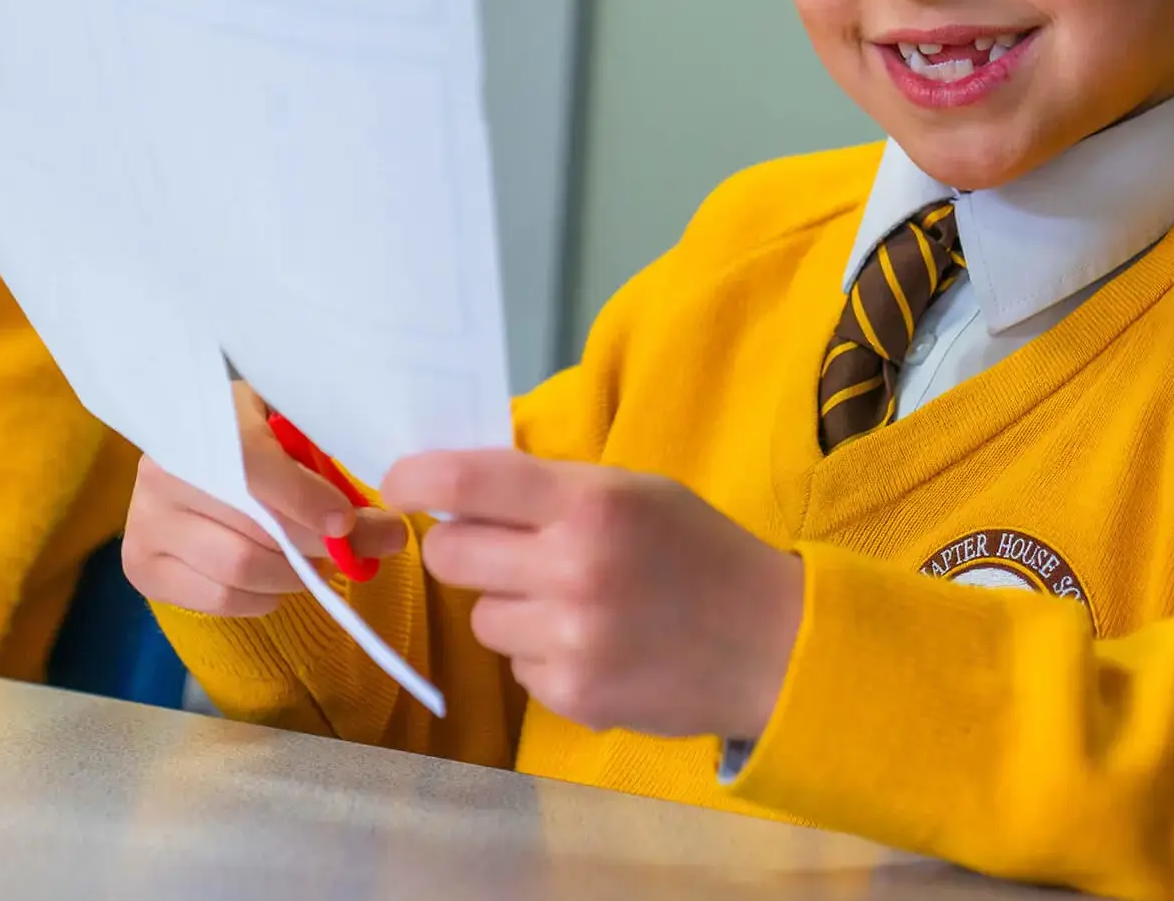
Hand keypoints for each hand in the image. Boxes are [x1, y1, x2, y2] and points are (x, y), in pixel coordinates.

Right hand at [121, 380, 409, 615]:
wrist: (192, 456)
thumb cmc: (253, 437)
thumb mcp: (288, 431)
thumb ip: (330, 468)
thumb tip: (388, 531)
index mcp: (199, 424)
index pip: (253, 468)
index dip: (305, 499)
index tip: (347, 522)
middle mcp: (161, 474)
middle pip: (254, 530)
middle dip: (316, 546)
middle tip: (355, 551)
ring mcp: (145, 524)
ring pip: (240, 571)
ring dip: (293, 575)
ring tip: (313, 561)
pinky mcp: (143, 567)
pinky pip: (220, 600)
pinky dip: (262, 597)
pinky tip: (274, 579)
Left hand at [382, 449, 802, 740]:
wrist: (774, 645)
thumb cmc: (701, 554)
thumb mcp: (636, 493)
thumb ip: (552, 490)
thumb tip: (459, 491)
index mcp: (590, 504)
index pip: (466, 483)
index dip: (415, 478)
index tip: (399, 482)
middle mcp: (571, 570)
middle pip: (450, 554)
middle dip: (464, 548)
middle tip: (502, 549)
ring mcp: (569, 640)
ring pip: (481, 618)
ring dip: (511, 607)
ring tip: (575, 604)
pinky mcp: (572, 696)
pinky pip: (518, 666)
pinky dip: (543, 654)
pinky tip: (597, 644)